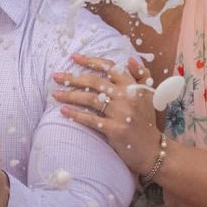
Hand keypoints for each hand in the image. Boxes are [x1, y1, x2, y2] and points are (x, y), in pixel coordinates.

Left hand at [53, 54, 169, 177]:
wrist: (152, 149)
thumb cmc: (147, 121)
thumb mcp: (149, 95)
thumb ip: (141, 75)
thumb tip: (129, 58)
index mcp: (133, 86)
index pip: (110, 67)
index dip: (90, 60)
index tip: (74, 57)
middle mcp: (127, 96)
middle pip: (95, 81)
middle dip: (72, 77)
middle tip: (56, 76)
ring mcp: (121, 113)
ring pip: (90, 99)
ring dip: (69, 95)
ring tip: (54, 93)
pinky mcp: (115, 129)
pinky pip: (91, 119)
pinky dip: (76, 114)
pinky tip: (63, 111)